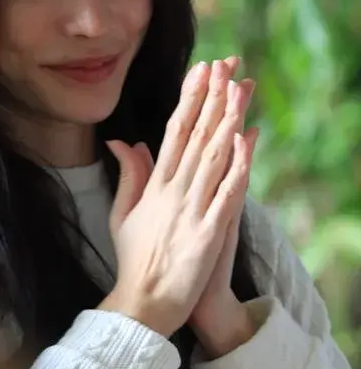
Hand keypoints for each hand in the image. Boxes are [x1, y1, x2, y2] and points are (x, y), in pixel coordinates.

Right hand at [101, 58, 254, 337]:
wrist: (142, 304)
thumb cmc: (134, 260)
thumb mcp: (122, 213)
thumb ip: (128, 175)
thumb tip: (124, 141)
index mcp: (154, 186)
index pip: (174, 132)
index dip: (189, 99)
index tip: (200, 71)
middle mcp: (173, 192)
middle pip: (197, 136)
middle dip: (212, 98)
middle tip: (224, 65)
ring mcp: (192, 211)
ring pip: (214, 157)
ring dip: (227, 120)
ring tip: (239, 89)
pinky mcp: (208, 233)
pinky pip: (227, 194)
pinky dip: (238, 167)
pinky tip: (247, 142)